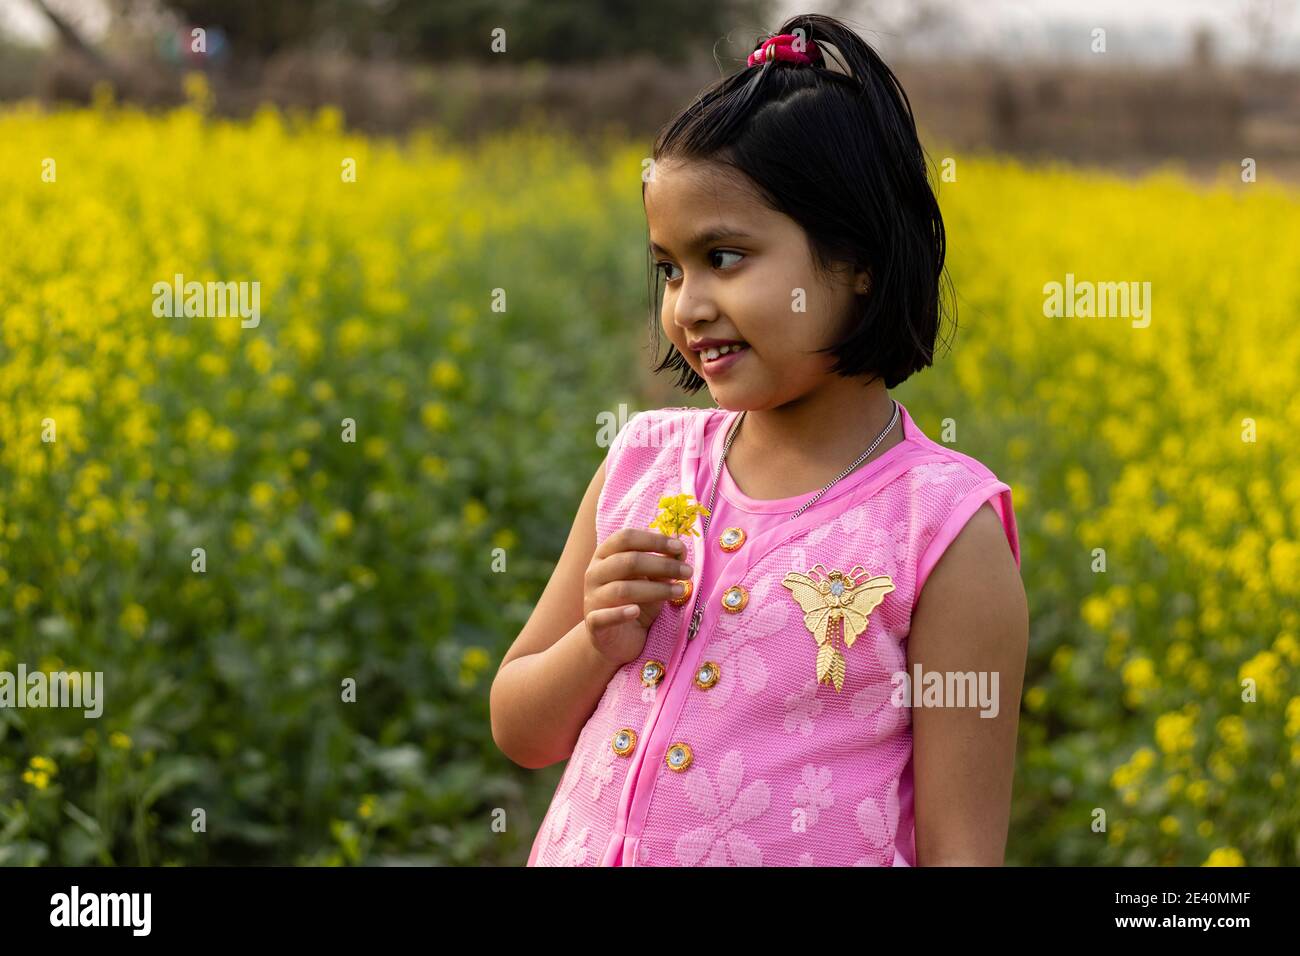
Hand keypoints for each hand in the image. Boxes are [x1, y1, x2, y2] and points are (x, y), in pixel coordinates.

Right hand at [583, 529, 692, 666]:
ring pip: (622, 589)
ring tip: (680, 591)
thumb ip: (662, 564)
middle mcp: (594, 573)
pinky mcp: (594, 625)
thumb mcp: (651, 581)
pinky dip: (619, 613)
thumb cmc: (635, 603)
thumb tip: (681, 550)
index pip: (625, 538)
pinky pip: (602, 617)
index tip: (679, 547)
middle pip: (627, 562)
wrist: (617, 640)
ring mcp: (592, 599)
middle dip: (662, 565)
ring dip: (656, 589)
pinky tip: (636, 611)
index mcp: (605, 555)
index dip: (654, 540)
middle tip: (687, 571)